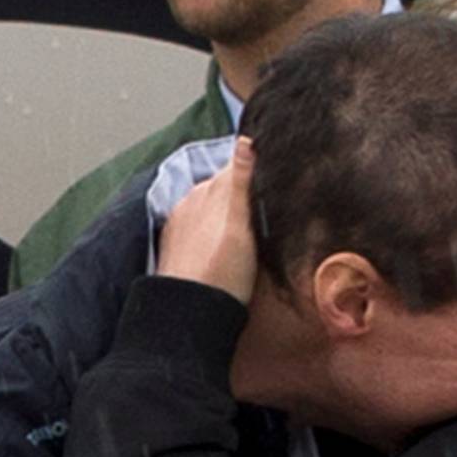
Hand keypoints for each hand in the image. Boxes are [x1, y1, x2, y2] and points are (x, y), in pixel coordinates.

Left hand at [156, 136, 258, 303]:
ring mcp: (182, 222)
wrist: (191, 315)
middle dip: (244, 188)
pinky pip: (200, 224)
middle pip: (224, 185)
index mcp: (210, 191)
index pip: (238, 164)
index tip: (279, 173)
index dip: (259, 166)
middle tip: (270, 201)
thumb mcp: (240, 225)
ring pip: (212, 205)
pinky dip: (214, 227)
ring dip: (228, 209)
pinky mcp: (177, 244)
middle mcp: (192, 201)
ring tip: (250, 224)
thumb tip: (246, 141)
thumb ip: (241, 180)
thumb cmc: (221, 274)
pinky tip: (225, 243)